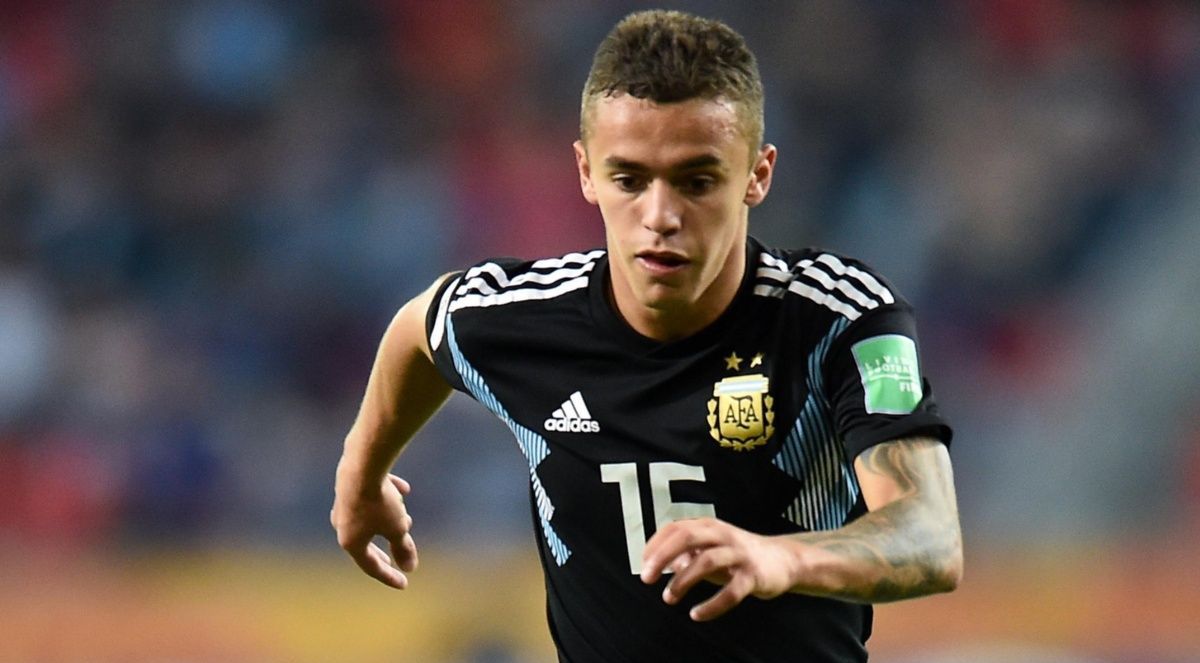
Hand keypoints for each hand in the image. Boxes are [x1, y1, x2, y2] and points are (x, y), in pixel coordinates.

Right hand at [331, 472, 417, 588]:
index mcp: (350, 542)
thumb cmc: (380, 502)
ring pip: (368, 518)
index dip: (390, 576)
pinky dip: (386, 496)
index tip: (405, 583)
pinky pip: (370, 495)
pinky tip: (403, 489)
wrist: (363, 465)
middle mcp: (341, 525)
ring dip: (388, 521)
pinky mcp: (348, 486)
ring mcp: (343, 505)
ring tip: (407, 519)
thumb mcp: (397, 529)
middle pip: (365, 544)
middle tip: (393, 561)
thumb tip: (410, 567)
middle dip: (383, 551)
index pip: (371, 566)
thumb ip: (403, 548)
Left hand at [640, 518, 799, 620]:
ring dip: (683, 581)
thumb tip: (659, 564)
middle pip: (688, 537)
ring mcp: (739, 554)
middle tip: (646, 578)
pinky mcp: (753, 576)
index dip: (655, 545)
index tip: (643, 564)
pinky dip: (711, 605)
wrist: (783, 560)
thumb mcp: (709, 549)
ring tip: (668, 598)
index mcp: (709, 526)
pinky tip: (696, 614)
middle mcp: (723, 535)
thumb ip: (684, 554)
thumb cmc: (739, 554)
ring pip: (707, 562)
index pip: (675, 528)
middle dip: (663, 557)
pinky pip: (730, 592)